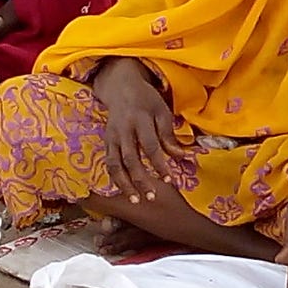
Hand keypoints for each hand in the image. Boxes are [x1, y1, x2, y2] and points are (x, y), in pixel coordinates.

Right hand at [90, 55, 180, 202]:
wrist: (120, 86)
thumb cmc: (146, 100)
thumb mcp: (162, 111)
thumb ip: (169, 135)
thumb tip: (181, 156)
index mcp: (140, 119)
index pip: (150, 146)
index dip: (159, 164)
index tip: (169, 179)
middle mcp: (124, 129)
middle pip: (131, 159)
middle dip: (140, 180)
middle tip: (150, 197)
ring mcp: (112, 136)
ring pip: (115, 164)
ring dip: (124, 184)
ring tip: (135, 200)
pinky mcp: (106, 141)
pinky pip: (108, 162)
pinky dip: (115, 178)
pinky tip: (124, 190)